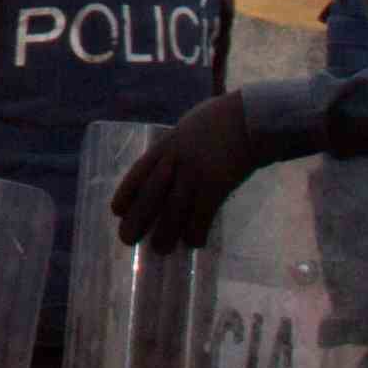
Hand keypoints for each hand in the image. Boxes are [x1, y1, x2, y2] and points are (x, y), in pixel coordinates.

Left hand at [109, 93, 258, 250]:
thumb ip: (176, 146)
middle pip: (150, 195)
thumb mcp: (188, 128)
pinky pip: (201, 215)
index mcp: (166, 145)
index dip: (126, 194)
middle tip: (128, 239)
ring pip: (173, 211)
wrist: (250, 119)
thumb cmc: (220, 121)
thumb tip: (169, 166)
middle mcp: (175, 161)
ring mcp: (195, 174)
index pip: (138, 172)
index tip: (117, 212)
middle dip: (137, 220)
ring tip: (160, 249)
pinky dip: (196, 232)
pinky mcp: (216, 186)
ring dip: (165, 234)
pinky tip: (194, 243)